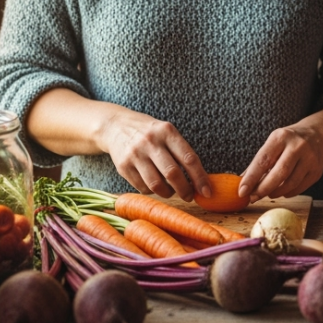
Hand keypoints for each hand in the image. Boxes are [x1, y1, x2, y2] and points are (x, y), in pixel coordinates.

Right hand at [96, 110, 210, 200]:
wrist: (116, 126)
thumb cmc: (150, 133)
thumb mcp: (167, 132)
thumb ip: (182, 152)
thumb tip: (201, 180)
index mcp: (167, 131)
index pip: (188, 158)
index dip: (200, 178)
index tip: (207, 192)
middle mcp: (151, 142)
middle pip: (172, 173)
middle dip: (185, 190)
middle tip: (189, 196)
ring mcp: (135, 154)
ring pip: (156, 184)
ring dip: (168, 193)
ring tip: (171, 192)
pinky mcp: (123, 166)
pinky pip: (142, 188)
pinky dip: (152, 192)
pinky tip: (155, 186)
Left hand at [238, 124, 322, 199]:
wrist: (317, 135)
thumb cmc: (288, 142)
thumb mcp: (273, 143)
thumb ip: (259, 162)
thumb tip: (242, 182)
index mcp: (281, 137)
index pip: (263, 160)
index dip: (251, 178)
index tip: (242, 191)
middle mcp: (297, 146)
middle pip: (279, 173)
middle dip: (263, 189)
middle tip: (253, 198)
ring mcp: (310, 158)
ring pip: (290, 183)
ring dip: (275, 193)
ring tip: (268, 193)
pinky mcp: (317, 170)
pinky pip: (300, 188)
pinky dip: (287, 193)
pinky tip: (282, 191)